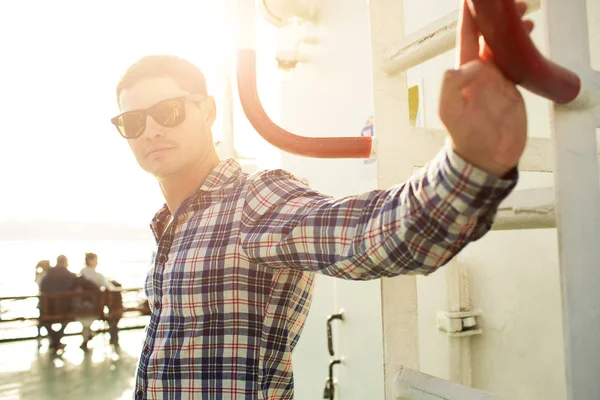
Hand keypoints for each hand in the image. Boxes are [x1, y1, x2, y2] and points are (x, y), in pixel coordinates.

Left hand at [438, 0, 533, 176]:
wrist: (486, 158)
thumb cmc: (465, 138)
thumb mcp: (450, 112)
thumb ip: (452, 86)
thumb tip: (471, 64)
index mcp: (463, 73)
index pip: (466, 38)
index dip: (470, 17)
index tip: (475, 0)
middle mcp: (479, 72)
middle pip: (488, 36)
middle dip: (499, 18)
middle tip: (514, 5)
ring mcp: (496, 79)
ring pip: (504, 45)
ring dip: (513, 29)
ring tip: (526, 16)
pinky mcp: (511, 88)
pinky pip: (518, 61)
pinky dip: (524, 47)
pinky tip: (530, 39)